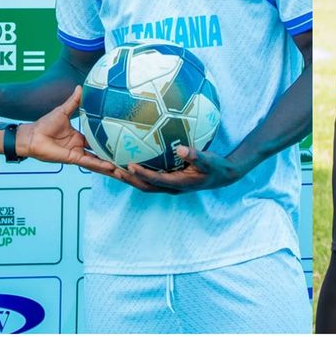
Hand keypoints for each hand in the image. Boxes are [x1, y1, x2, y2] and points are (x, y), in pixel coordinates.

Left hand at [20, 87, 129, 180]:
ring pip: (98, 161)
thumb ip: (74, 101)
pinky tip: (111, 167)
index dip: (111, 141)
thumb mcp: (63, 111)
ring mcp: (78, 154)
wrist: (32, 135)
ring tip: (126, 169)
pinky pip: (89, 162)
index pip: (99, 140)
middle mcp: (81, 147)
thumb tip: (80, 86)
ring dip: (111, 165)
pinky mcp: (73, 158)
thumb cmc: (44, 124)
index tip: (125, 139)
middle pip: (102, 154)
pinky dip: (100, 165)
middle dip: (115, 158)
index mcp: (80, 137)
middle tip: (131, 160)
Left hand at [124, 145, 246, 193]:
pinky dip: (138, 174)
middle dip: (129, 180)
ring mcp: (169, 186)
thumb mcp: (208, 160)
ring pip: (145, 185)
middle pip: (145, 186)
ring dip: (130, 179)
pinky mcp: (169, 181)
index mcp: (179, 184)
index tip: (129, 165)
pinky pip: (150, 180)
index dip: (142, 174)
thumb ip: (195, 155)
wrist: (222, 176)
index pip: (156, 180)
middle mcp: (171, 188)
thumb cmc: (215, 167)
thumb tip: (181, 148)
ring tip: (113, 168)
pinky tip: (129, 163)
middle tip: (113, 169)